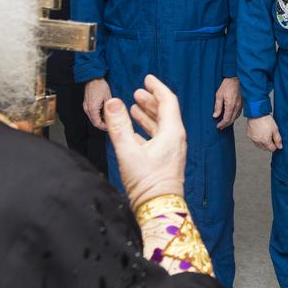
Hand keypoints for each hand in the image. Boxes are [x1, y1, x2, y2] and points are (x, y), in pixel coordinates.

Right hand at [83, 78, 110, 129]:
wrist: (93, 77)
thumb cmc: (100, 85)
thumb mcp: (108, 98)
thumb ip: (110, 109)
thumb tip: (113, 117)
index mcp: (92, 108)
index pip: (97, 124)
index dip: (104, 127)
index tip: (111, 126)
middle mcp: (87, 108)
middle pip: (94, 122)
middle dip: (103, 124)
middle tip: (111, 123)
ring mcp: (86, 106)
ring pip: (93, 118)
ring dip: (100, 119)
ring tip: (109, 117)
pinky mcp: (87, 104)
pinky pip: (92, 113)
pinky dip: (98, 115)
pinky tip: (104, 112)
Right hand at [102, 74, 185, 209]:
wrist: (158, 209)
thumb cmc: (147, 183)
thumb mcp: (128, 150)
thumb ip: (118, 125)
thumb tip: (112, 102)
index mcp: (172, 132)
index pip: (168, 101)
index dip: (157, 88)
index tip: (147, 78)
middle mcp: (175, 139)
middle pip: (165, 112)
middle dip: (151, 100)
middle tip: (138, 92)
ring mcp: (171, 151)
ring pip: (160, 125)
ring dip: (148, 115)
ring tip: (134, 107)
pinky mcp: (165, 161)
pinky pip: (157, 138)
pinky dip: (146, 130)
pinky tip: (133, 131)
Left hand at [212, 77, 241, 129]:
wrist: (235, 78)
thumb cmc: (228, 85)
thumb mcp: (219, 95)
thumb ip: (217, 106)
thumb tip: (215, 115)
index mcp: (231, 105)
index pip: (226, 119)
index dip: (222, 124)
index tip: (218, 126)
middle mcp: (237, 106)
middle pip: (231, 120)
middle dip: (225, 125)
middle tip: (220, 127)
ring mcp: (240, 105)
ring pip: (235, 117)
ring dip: (230, 121)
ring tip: (224, 123)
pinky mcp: (242, 103)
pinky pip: (238, 113)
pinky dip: (234, 117)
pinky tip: (230, 117)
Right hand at [246, 115, 281, 151]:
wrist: (256, 113)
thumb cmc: (266, 120)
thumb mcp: (275, 129)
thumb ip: (278, 139)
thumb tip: (280, 147)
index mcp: (265, 141)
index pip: (271, 149)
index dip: (275, 145)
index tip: (275, 140)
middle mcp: (258, 142)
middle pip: (265, 148)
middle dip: (269, 145)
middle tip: (271, 137)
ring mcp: (252, 139)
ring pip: (258, 145)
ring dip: (263, 143)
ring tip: (265, 135)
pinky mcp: (248, 135)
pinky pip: (254, 141)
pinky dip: (257, 139)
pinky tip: (260, 133)